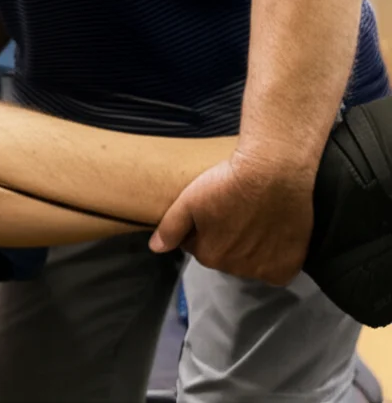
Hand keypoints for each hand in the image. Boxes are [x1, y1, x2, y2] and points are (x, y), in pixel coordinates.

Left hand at [149, 149, 314, 285]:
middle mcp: (236, 270)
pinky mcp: (288, 267)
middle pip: (226, 257)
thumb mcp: (189, 200)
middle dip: (227, 241)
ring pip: (250, 263)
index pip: (201, 248)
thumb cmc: (227, 183)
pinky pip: (277, 270)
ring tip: (256, 220)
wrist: (273, 172)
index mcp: (209, 256)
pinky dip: (275, 257)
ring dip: (251, 249)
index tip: (215, 212)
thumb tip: (155, 248)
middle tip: (237, 213)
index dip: (205, 230)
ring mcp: (264, 270)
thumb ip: (171, 228)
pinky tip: (273, 235)